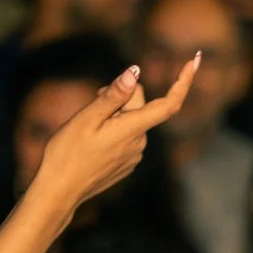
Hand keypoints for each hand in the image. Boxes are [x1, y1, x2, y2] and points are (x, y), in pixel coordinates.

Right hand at [25, 57, 199, 215]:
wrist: (59, 191)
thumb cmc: (67, 153)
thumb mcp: (86, 118)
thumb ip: (113, 95)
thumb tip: (135, 72)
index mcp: (132, 130)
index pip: (169, 104)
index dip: (183, 82)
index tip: (193, 61)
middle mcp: (139, 143)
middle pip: (141, 105)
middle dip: (122, 95)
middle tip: (94, 96)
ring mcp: (134, 156)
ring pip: (132, 120)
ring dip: (115, 113)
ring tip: (88, 125)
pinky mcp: (127, 163)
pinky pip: (127, 136)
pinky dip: (114, 129)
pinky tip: (92, 139)